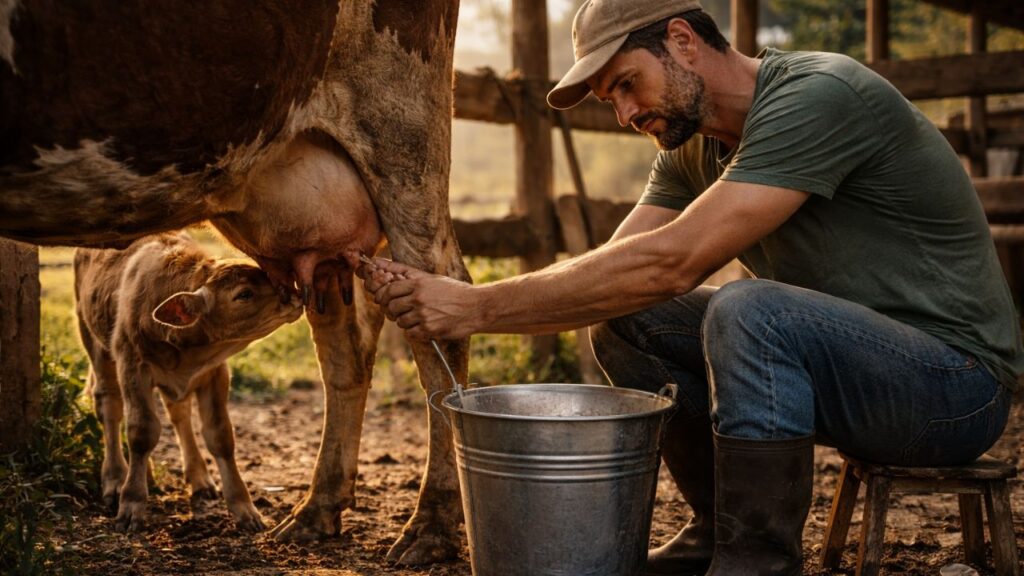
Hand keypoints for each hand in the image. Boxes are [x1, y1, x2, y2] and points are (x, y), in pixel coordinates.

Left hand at [358, 257, 479, 339]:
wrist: (476, 307)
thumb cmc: (453, 291)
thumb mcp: (431, 278)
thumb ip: (405, 272)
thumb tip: (378, 262)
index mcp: (418, 284)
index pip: (388, 290)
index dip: (383, 296)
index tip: (387, 299)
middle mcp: (419, 299)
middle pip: (391, 307)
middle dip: (393, 310)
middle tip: (401, 310)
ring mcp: (424, 316)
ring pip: (399, 322)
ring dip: (405, 321)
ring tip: (417, 317)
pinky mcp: (429, 330)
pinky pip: (409, 334)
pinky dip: (413, 332)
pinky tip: (424, 326)